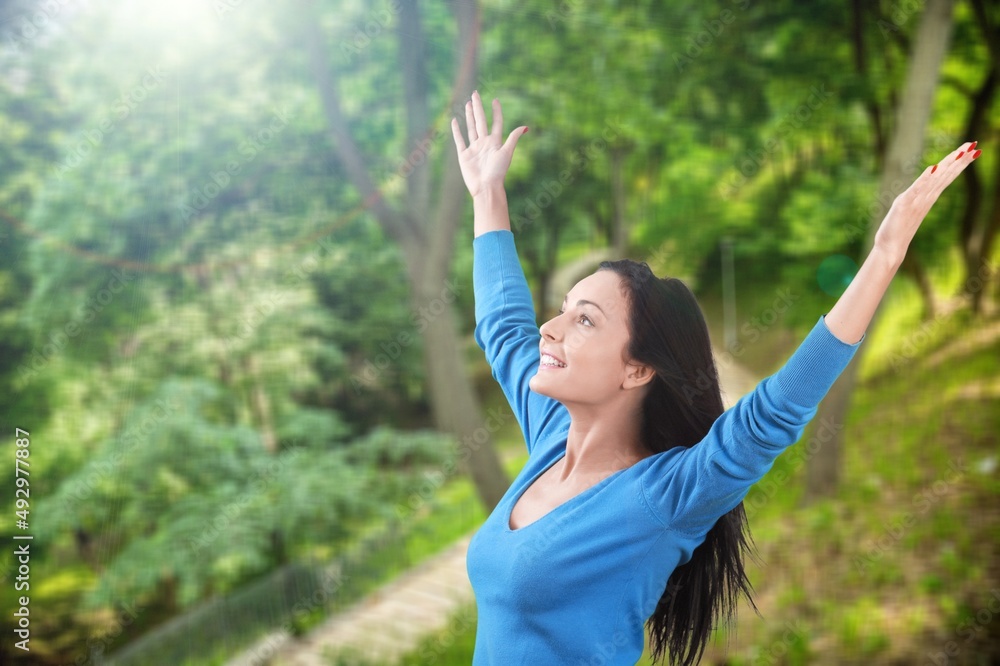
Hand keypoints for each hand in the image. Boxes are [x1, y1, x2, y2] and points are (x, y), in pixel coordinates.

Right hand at [451, 91, 527, 198]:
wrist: (486, 187)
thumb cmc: (498, 172)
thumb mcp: (506, 152)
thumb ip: (513, 138)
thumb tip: (525, 126)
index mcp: (495, 142)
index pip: (495, 123)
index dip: (496, 112)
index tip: (495, 100)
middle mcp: (484, 143)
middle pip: (480, 121)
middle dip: (478, 107)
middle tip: (475, 93)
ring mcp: (473, 148)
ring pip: (471, 128)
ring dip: (469, 116)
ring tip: (467, 104)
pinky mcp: (464, 155)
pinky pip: (459, 140)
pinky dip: (456, 131)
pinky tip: (454, 121)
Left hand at [874, 141, 980, 260]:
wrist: (890, 247)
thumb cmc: (899, 229)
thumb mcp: (910, 207)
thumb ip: (918, 196)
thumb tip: (926, 186)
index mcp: (928, 196)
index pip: (946, 175)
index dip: (959, 162)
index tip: (972, 148)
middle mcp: (926, 197)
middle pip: (945, 175)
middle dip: (959, 160)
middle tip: (974, 144)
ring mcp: (917, 201)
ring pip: (935, 180)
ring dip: (947, 166)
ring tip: (960, 152)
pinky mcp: (904, 204)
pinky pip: (916, 189)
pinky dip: (924, 179)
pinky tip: (933, 168)